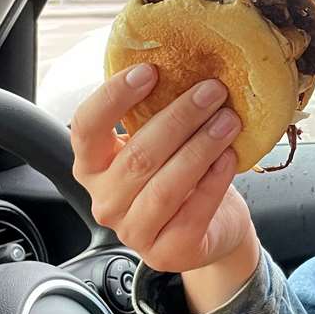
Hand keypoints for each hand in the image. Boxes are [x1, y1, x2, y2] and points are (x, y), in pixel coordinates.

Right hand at [71, 64, 254, 274]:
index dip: (113, 97)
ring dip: (200, 147)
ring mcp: (134, 231)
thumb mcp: (159, 143)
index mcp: (92, 166)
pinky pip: (192, 214)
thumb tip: (180, 60)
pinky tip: (229, 156)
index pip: (86, 127)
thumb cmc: (180, 175)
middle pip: (137, 155)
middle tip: (213, 91)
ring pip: (165, 186)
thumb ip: (154, 114)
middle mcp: (105, 201)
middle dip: (179, 118)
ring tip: (228, 120)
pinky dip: (213, 182)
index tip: (150, 70)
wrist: (212, 228)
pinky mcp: (168, 253)